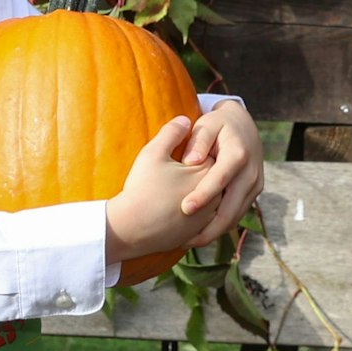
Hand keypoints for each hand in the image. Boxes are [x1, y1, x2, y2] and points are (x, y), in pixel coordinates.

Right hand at [105, 117, 221, 262]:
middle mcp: (217, 194)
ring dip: (208, 193)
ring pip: (216, 199)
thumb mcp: (152, 153)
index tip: (190, 150)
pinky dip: (202, 213)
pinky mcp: (201, 230)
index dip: (201, 150)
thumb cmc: (142, 188)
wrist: (133, 227)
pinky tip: (186, 208)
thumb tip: (184, 119)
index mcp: (207, 171)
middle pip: (218, 177)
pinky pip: (208, 219)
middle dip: (207, 171)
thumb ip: (171, 133)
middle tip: (186, 169)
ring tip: (187, 188)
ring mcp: (211, 215)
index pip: (213, 154)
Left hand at [179, 102, 265, 244]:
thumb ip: (198, 141)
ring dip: (215, 232)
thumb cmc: (217, 125)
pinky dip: (221, 226)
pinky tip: (201, 235)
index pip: (220, 179)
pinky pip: (237, 214)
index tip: (185, 209)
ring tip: (190, 243)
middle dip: (209, 227)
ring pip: (236, 215)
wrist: (244, 125)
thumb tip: (190, 161)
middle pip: (231, 207)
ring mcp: (255, 185)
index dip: (203, 196)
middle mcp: (250, 174)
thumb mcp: (206, 125)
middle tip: (185, 241)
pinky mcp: (253, 193)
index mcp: (237, 155)